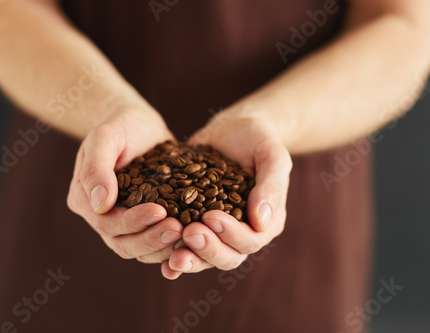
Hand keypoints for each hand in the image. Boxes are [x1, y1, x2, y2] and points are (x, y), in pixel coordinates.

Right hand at [67, 106, 182, 262]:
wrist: (140, 125)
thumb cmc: (122, 125)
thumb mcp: (106, 137)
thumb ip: (97, 168)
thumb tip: (101, 204)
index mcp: (85, 200)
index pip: (106, 223)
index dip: (132, 222)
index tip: (160, 211)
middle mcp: (101, 217)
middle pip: (123, 243)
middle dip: (151, 239)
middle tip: (178, 229)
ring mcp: (123, 222)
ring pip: (140, 249)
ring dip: (163, 247)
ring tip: (187, 234)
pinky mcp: (145, 223)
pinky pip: (156, 243)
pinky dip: (171, 246)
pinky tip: (191, 240)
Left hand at [161, 108, 291, 278]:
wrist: (234, 129)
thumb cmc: (258, 140)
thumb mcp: (272, 156)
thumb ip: (271, 187)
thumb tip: (260, 222)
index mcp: (264, 223)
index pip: (250, 240)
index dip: (231, 234)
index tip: (210, 217)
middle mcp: (240, 233)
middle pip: (227, 256)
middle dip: (207, 249)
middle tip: (188, 234)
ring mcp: (215, 231)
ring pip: (203, 257)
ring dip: (189, 258)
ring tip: (172, 256)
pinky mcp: (192, 222)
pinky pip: (182, 243)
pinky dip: (170, 253)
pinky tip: (157, 259)